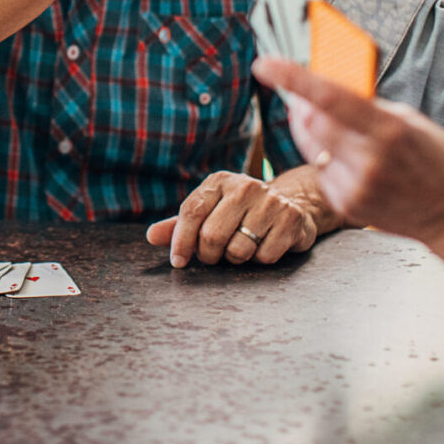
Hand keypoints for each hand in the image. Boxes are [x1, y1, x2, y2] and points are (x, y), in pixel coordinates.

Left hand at [146, 170, 317, 265]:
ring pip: (238, 249)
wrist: (291, 204)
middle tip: (215, 256)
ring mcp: (270, 201)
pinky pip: (264, 256)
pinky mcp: (291, 219)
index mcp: (219, 181)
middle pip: (212, 235)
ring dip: (236, 258)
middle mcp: (245, 186)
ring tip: (242, 246)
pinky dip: (261, 260)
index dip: (181, 241)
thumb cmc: (239, 212)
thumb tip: (151, 236)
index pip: (191, 212)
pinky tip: (265, 245)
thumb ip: (179, 225)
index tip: (178, 262)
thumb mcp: (208, 212)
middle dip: (209, 255)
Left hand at [250, 57, 443, 247]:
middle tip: (307, 95)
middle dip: (304, 104)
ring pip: (311, 145)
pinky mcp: (346, 205)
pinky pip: (321, 169)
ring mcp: (355, 187)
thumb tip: (325, 89)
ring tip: (343, 130)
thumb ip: (368, 107)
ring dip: (315, 130)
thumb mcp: (412, 122)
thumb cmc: (440, 161)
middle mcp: (369, 161)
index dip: (294, 79)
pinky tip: (356, 162)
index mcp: (390, 131)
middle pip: (311, 122)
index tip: (265, 64)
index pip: (330, 97)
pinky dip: (328, 158)